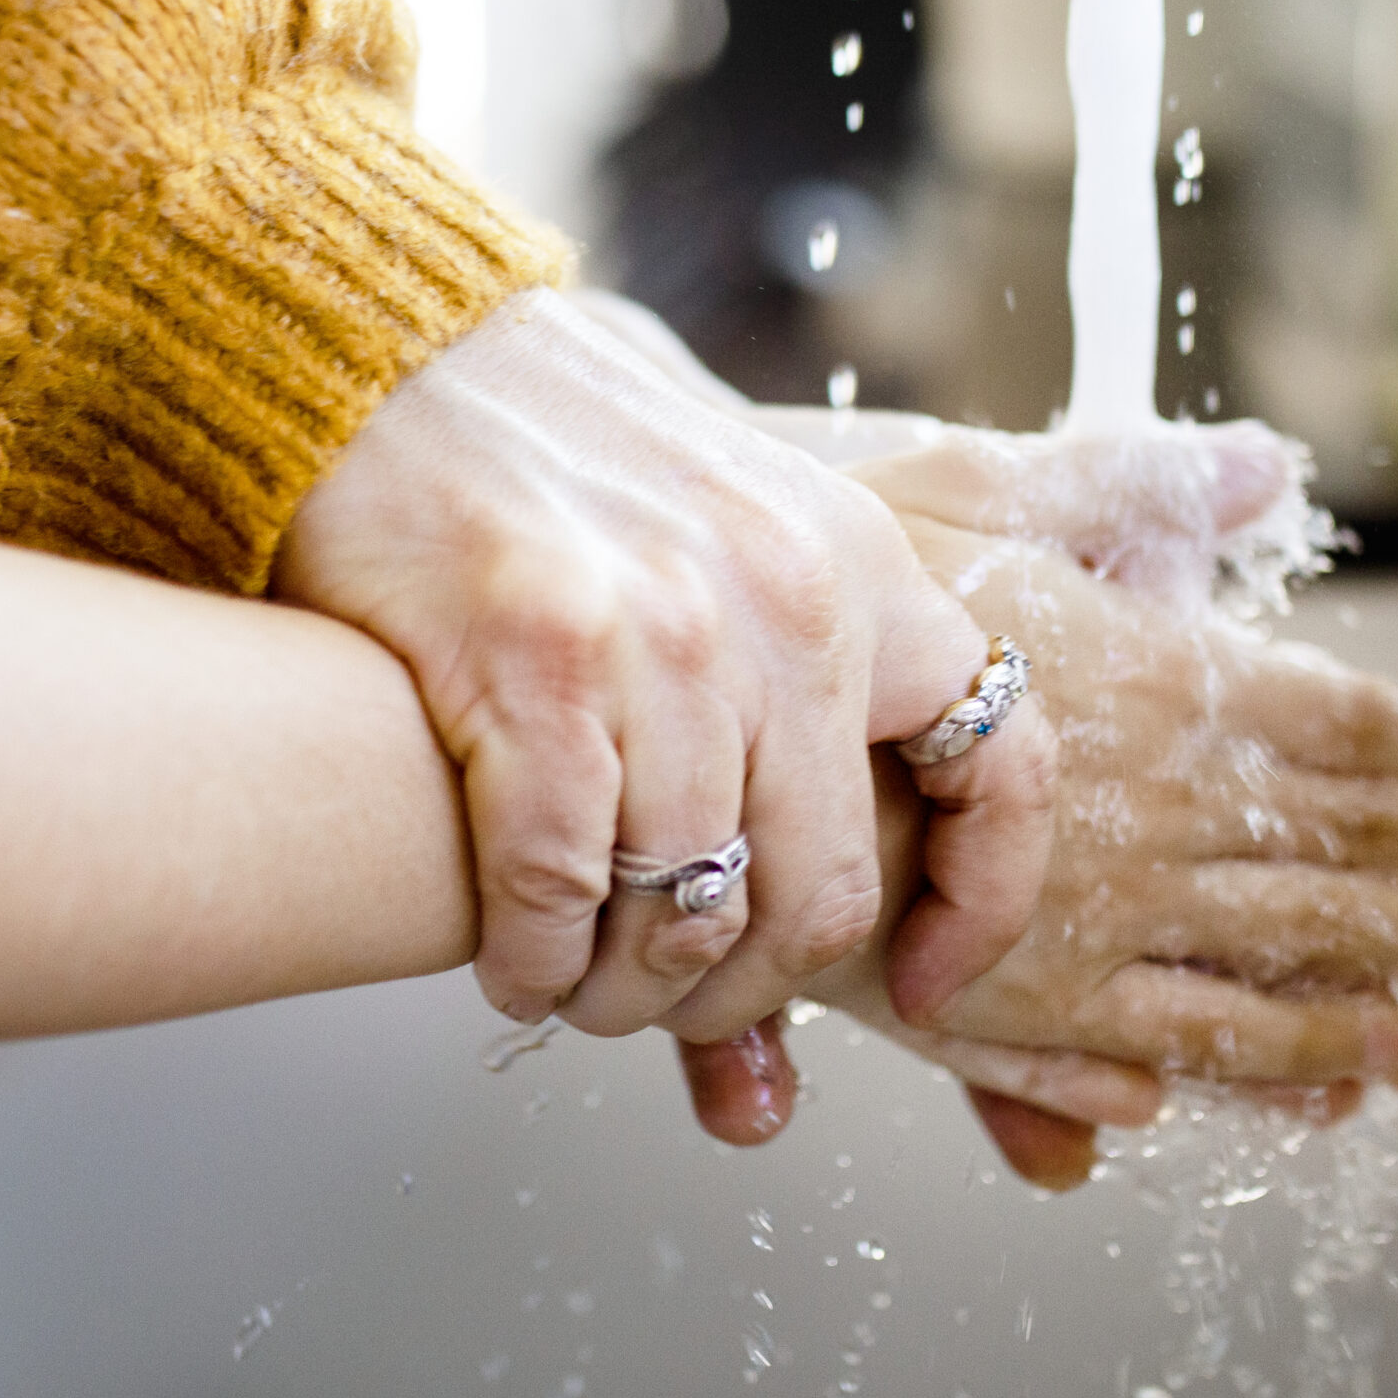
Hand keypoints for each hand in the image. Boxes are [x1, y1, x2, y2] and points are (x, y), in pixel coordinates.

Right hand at [271, 290, 1056, 1041]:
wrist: (392, 350)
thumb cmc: (558, 477)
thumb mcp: (725, 564)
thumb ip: (773, 746)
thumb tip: (772, 1047)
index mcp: (865, 572)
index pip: (1005, 766)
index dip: (979, 908)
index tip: (921, 991)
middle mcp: (792, 604)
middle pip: (825, 894)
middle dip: (745, 993)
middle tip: (684, 1007)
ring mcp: (668, 632)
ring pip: (691, 911)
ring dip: (627, 995)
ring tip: (583, 992)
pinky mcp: (532, 659)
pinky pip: (559, 889)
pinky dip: (534, 961)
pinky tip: (515, 962)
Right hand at [683, 425, 1397, 1184]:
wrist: (662, 726)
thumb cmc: (803, 599)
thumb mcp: (964, 489)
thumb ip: (1119, 482)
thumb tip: (1260, 462)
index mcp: (1145, 683)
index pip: (1341, 729)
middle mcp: (1146, 807)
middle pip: (1357, 852)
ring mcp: (1094, 914)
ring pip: (1297, 957)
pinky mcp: (1021, 999)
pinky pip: (1184, 1041)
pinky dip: (1282, 1057)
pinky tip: (1355, 1077)